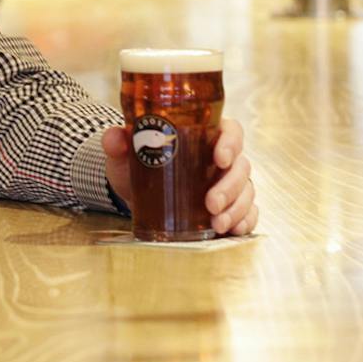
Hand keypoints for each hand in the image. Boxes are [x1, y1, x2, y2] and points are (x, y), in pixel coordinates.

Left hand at [102, 117, 258, 235]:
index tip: (221, 158)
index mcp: (205, 135)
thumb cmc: (138, 163)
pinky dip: (245, 221)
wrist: (136, 190)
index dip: (231, 143)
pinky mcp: (229, 206)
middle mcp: (222, 158)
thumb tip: (114, 138)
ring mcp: (228, 183)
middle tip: (211, 204)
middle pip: (241, 166)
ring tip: (218, 224)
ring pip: (246, 191)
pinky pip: (248, 212)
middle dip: (230, 187)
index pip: (230, 131)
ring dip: (236, 208)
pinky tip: (235, 230)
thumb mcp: (125, 153)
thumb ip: (117, 142)